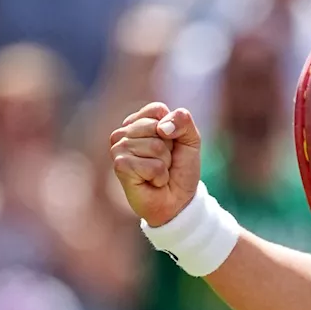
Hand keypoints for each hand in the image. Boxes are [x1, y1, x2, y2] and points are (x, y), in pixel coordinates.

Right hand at [109, 102, 201, 227]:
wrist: (177, 200)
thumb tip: (162, 127)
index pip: (157, 109)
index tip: (171, 144)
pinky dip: (160, 176)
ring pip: (155, 146)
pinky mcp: (120, 166)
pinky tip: (152, 181)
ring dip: (164, 163)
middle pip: (156, 127)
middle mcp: (124, 133)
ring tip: (158, 172)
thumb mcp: (191, 139)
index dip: (173, 130)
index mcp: (139, 121)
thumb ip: (183, 121)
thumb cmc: (180, 169)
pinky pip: (152, 165)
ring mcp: (119, 148)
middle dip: (168, 148)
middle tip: (164, 162)